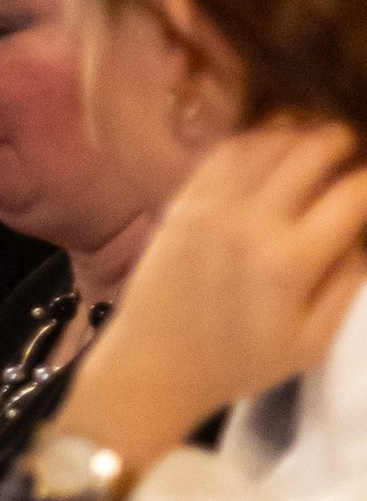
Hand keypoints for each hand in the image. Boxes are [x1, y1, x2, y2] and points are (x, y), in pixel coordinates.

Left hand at [57, 120, 366, 473]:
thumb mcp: (310, 342)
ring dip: (301, 134)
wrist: (154, 366)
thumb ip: (346, 286)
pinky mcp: (183, 202)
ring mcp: (212, 206)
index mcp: (290, 260)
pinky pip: (226, 152)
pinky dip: (257, 140)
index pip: (353, 194)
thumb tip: (362, 237)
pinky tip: (271, 150)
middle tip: (350, 153)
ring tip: (316, 144)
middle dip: (341, 144)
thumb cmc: (237, 363)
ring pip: (268, 140)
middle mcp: (251, 222)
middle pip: (312, 149)